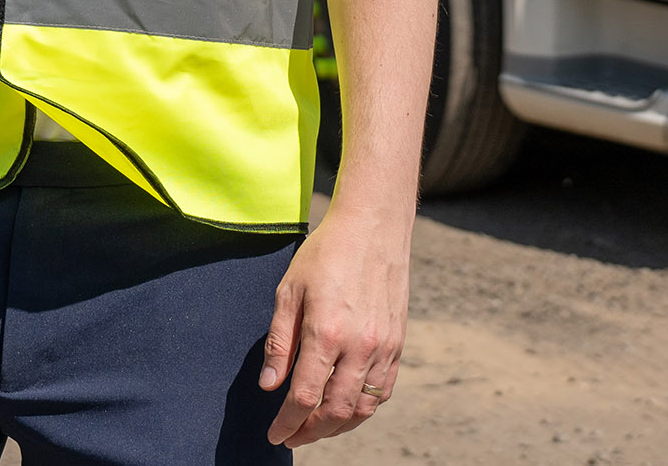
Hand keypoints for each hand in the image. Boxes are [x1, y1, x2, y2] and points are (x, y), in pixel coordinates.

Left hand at [259, 201, 410, 446]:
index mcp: (327, 333)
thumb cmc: (325, 255)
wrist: (372, 229)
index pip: (304, 396)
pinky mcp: (398, 347)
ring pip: (362, 409)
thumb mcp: (288, 291)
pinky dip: (363, 410)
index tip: (274, 435)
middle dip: (310, 432)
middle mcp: (359, 347)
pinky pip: (381, 393)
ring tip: (315, 429)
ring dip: (337, 427)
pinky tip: (345, 410)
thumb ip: (280, 342)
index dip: (287, 423)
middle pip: (334, 411)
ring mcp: (383, 349)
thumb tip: (269, 386)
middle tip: (292, 437)